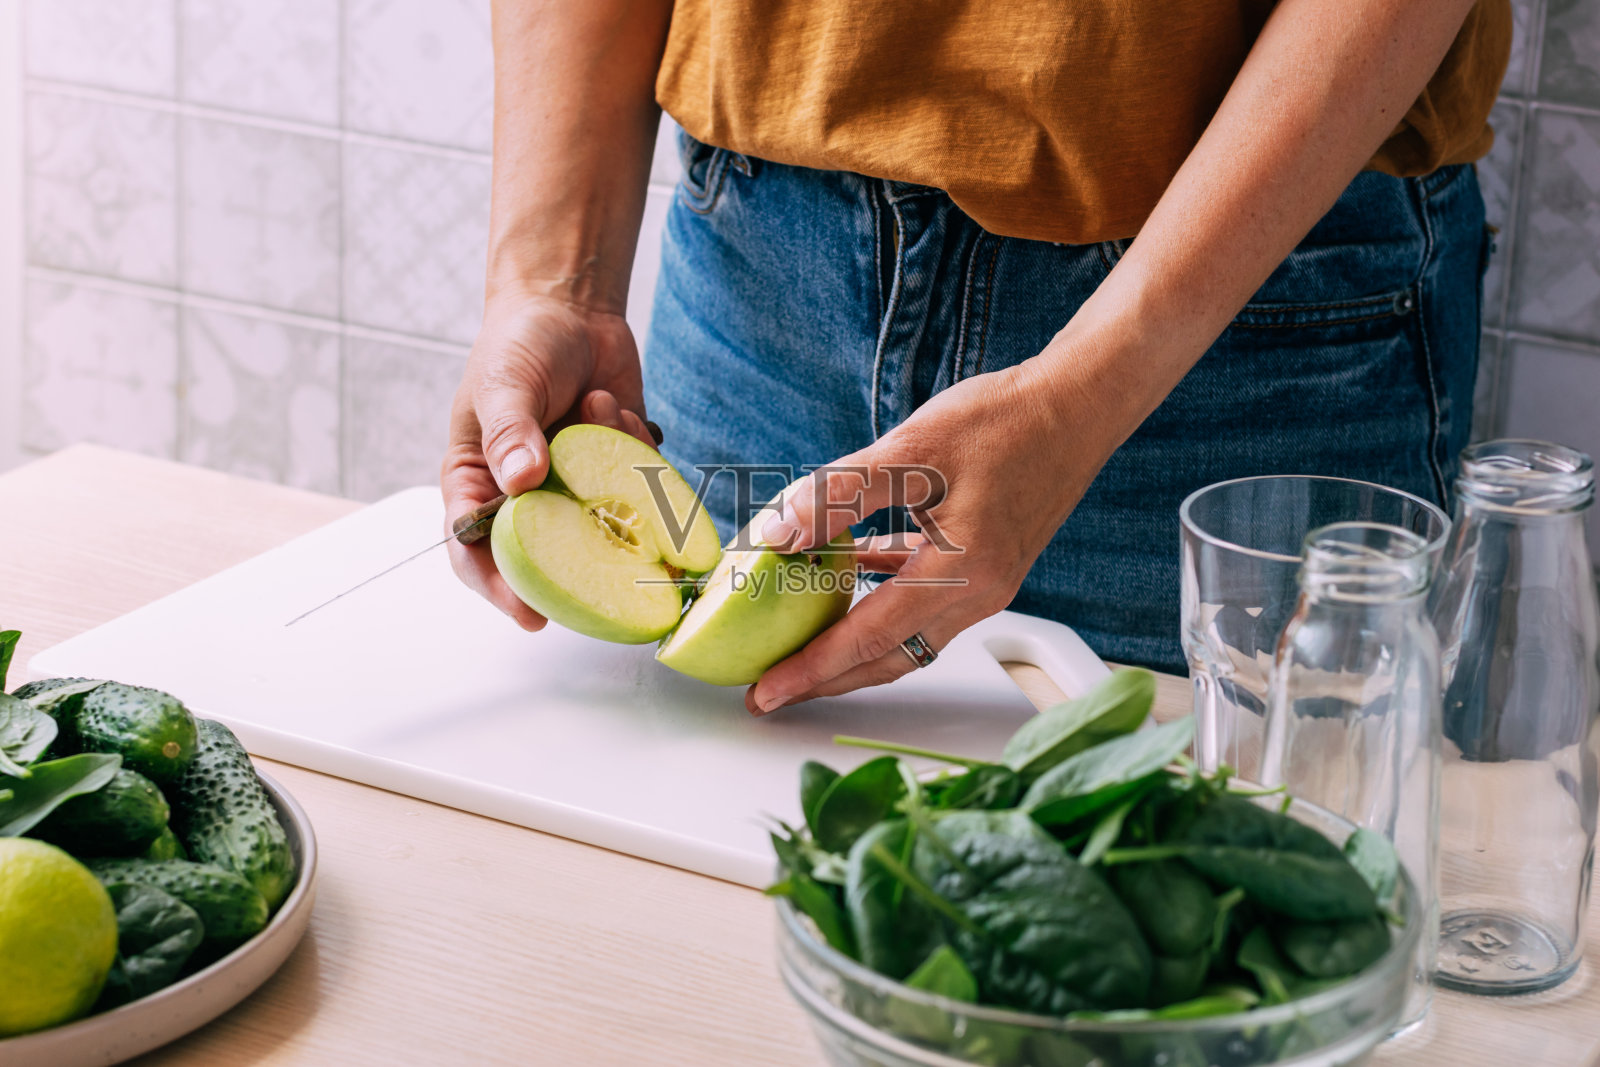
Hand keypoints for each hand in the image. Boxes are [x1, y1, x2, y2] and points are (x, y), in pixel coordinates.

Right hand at [442, 288, 655, 628]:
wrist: (570, 308)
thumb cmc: (519, 344)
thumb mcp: (503, 383)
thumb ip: (510, 431)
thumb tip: (521, 481)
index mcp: (479, 482)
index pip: (475, 549)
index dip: (498, 588)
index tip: (529, 613)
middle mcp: (527, 496)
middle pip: (545, 557)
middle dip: (576, 567)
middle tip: (605, 575)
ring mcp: (576, 487)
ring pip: (602, 524)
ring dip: (610, 481)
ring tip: (598, 406)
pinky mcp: (617, 472)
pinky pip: (637, 490)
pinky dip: (635, 456)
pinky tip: (615, 407)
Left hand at [745, 356, 1130, 714]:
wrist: (1078, 406)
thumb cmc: (1005, 420)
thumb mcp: (911, 450)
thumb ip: (839, 494)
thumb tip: (776, 532)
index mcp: (961, 574)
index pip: (870, 638)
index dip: (813, 667)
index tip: (766, 691)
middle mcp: (978, 593)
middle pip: (888, 657)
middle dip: (826, 679)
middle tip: (770, 692)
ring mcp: (986, 582)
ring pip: (905, 635)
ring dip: (852, 645)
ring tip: (799, 647)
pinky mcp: (986, 563)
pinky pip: (922, 600)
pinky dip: (881, 599)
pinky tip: (847, 577)